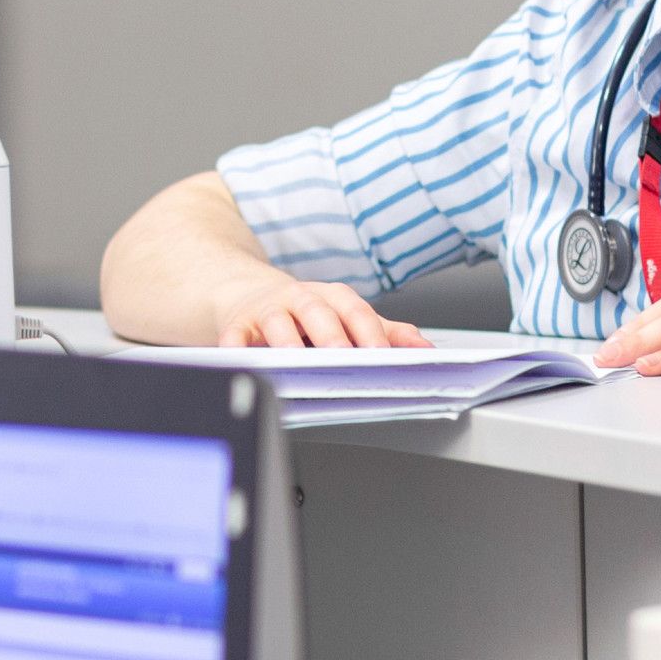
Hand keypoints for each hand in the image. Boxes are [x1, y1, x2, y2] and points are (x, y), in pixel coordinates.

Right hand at [212, 275, 430, 348]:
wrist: (252, 296)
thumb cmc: (308, 314)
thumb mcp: (347, 318)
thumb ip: (387, 333)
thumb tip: (426, 350)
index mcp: (333, 298)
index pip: (355, 311)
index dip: (369, 331)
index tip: (381, 355)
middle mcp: (301, 298)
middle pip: (317, 312)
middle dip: (330, 335)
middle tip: (341, 357)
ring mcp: (268, 310)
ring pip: (277, 321)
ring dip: (284, 339)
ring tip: (292, 360)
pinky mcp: (237, 325)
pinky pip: (234, 336)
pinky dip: (235, 349)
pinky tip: (242, 362)